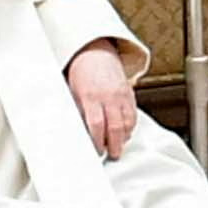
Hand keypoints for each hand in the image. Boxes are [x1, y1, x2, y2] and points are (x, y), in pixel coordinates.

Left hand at [68, 39, 148, 159]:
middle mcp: (108, 96)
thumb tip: (78, 134)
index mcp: (91, 96)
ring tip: (118, 146)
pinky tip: (124, 133)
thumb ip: (78, 112)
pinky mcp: (130, 94)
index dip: (98, 141)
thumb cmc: (81, 74)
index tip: (97, 150)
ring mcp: (121, 95)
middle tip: (112, 155)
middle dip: (115, 145)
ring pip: (128, 122)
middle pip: (115, 127)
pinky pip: (134, 115)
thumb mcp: (73, 92)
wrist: (95, 52)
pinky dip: (130, 127)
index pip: (97, 124)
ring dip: (124, 138)